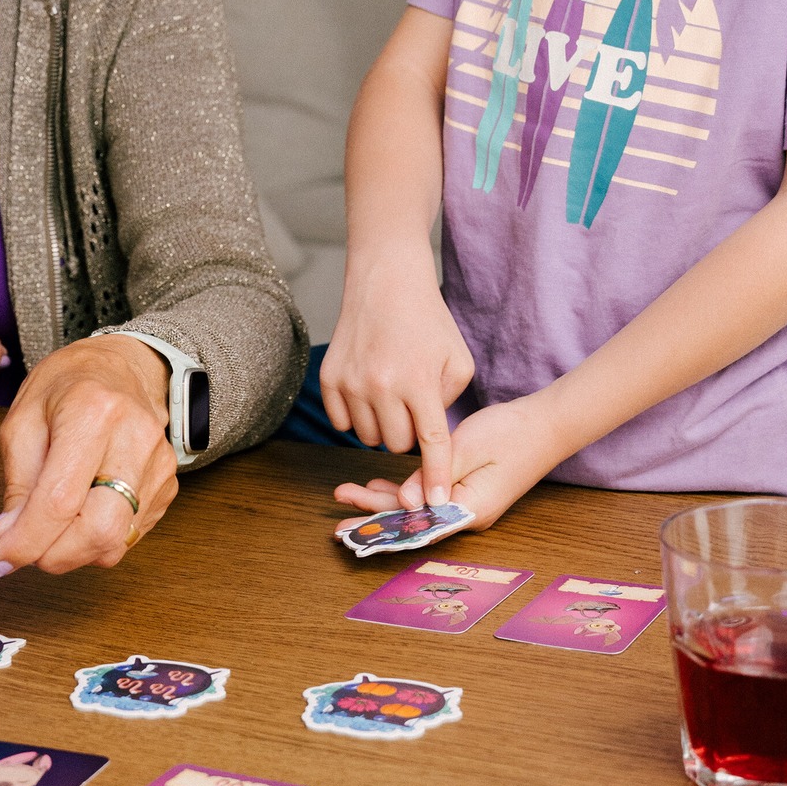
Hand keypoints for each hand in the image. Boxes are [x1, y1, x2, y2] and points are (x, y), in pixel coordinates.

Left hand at [0, 336, 175, 575]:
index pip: (59, 500)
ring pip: (116, 542)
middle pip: (100, 531)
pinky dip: (98, 538)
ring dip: (75, 550)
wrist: (122, 366)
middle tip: (26, 550)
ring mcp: (159, 464)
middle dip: (54, 556)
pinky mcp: (169, 484)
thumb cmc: (68, 386)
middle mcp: (135, 438)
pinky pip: (130, 535)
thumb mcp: (23, 421)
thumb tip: (5, 539)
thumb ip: (17, 484)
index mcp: (93, 411)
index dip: (25, 541)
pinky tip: (82, 511)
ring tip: (52, 526)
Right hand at [319, 248, 474, 508]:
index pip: (431, 441)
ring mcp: (351, 382)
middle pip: (397, 444)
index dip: (437, 475)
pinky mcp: (328, 378)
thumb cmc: (428, 321)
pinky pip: (343, 423)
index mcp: (420, 380)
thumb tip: (430, 437)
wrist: (385, 282)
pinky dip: (356, 415)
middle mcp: (382, 384)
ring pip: (368, 437)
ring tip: (391, 394)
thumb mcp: (458, 360)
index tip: (440, 503)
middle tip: (413, 407)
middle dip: (408, 435)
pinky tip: (367, 390)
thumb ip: (449, 404)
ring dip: (382, 425)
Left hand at [333, 396, 558, 531]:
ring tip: (346, 496)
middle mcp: (466, 514)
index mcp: (470, 510)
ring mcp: (465, 503)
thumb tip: (403, 501)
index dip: (383, 532)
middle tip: (337, 524)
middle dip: (373, 519)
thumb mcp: (468, 449)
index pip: (418, 530)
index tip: (353, 533)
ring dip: (382, 503)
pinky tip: (375, 486)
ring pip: (416, 510)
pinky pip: (426, 497)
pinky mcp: (464, 490)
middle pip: (412, 523)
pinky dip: (401, 491)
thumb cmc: (512, 433)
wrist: (547, 424)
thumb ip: (433, 474)